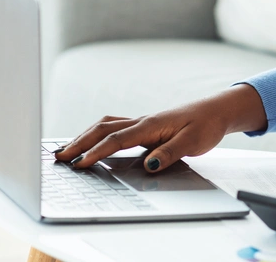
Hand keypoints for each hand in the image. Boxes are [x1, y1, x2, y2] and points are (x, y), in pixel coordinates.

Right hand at [53, 83, 267, 171]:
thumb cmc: (206, 125)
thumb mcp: (193, 142)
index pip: (117, 139)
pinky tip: (91, 140)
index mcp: (151, 125)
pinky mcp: (145, 125)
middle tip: (58, 157)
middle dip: (79, 142)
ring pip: (106, 125)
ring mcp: (142, 121)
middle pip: (103, 129)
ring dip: (84, 135)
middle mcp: (143, 121)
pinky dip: (97, 132)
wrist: (217, 110)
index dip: (96, 152)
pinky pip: (114, 126)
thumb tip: (148, 164)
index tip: (79, 163)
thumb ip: (170, 153)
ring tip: (66, 149)